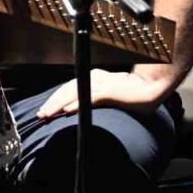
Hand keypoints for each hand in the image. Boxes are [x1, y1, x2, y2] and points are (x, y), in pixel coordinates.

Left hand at [35, 69, 161, 118]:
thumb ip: (91, 98)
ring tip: (49, 114)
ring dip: (59, 104)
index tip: (45, 110)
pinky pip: (90, 97)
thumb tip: (73, 108)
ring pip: (75, 93)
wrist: (151, 87)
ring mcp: (101, 84)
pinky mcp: (110, 91)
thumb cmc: (131, 93)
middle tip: (41, 114)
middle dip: (52, 103)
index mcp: (92, 78)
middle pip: (67, 90)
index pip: (68, 88)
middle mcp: (93, 78)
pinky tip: (68, 110)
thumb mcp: (106, 95)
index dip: (55, 99)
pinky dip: (78, 103)